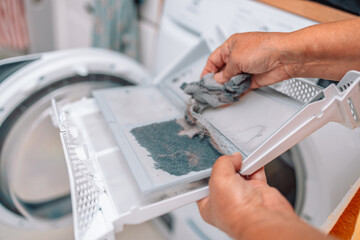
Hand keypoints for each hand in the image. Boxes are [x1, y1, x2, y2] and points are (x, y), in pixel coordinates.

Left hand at [197, 153, 330, 239]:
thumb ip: (223, 163)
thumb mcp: (219, 179)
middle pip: (223, 175)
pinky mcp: (258, 191)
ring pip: (240, 173)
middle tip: (228, 159)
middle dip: (227, 165)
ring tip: (240, 160)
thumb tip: (232, 158)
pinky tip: (252, 161)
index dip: (207, 171)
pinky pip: (255, 173)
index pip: (204, 184)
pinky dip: (255, 166)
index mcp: (209, 204)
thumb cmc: (237, 211)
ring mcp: (243, 196)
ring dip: (242, 164)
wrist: (263, 217)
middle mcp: (226, 201)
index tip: (210, 160)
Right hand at [201, 32, 302, 87]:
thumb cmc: (264, 48)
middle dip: (216, 82)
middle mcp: (238, 56)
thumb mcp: (236, 59)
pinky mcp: (254, 79)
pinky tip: (231, 96)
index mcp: (231, 46)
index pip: (214, 59)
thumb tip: (218, 80)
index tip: (203, 81)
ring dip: (226, 88)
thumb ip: (225, 72)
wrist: (285, 57)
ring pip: (231, 81)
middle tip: (211, 91)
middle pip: (222, 71)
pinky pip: (241, 87)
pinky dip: (236, 92)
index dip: (207, 71)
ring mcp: (246, 68)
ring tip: (220, 96)